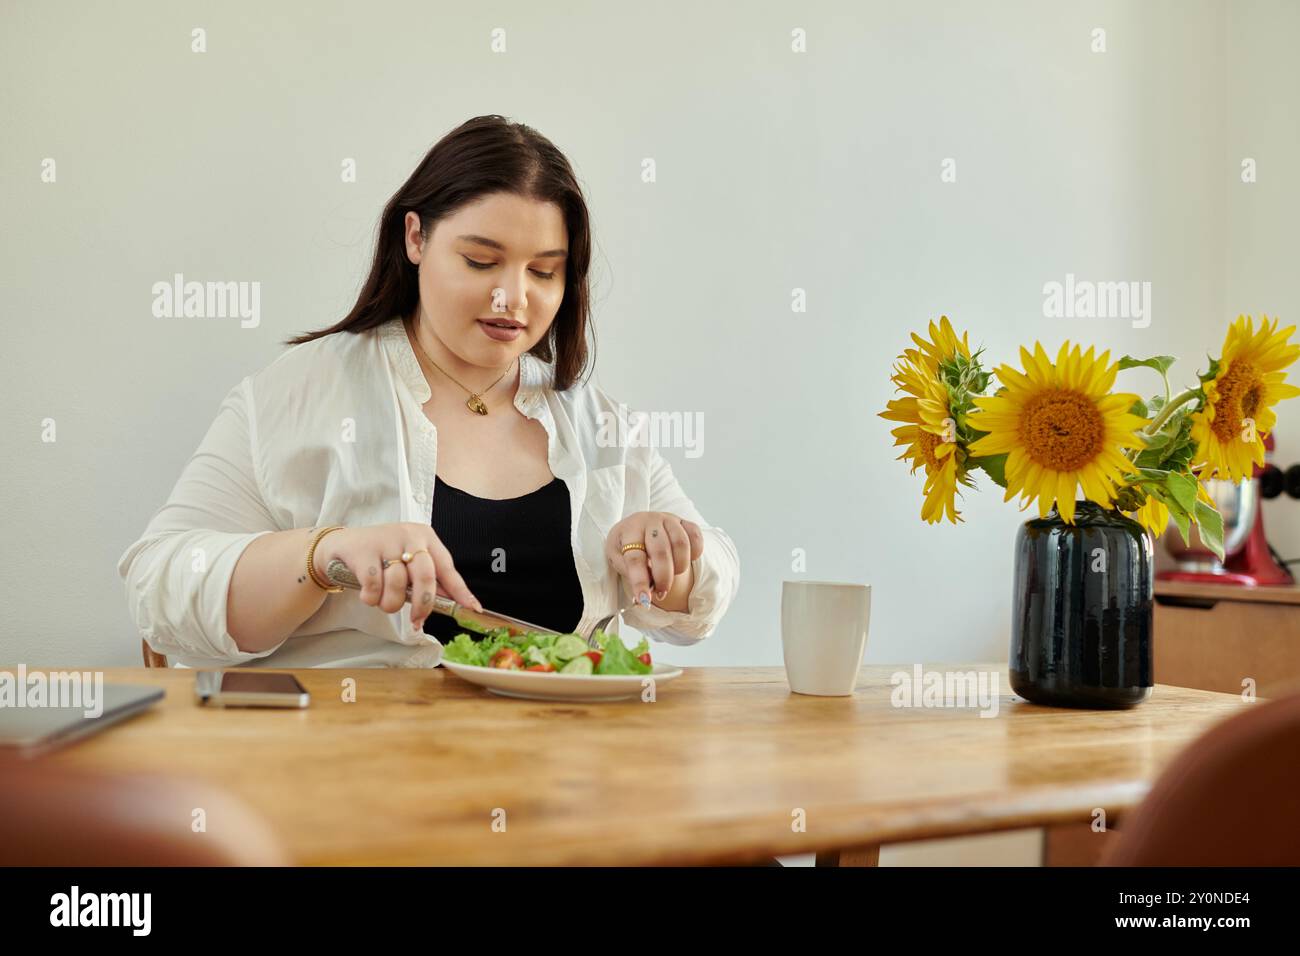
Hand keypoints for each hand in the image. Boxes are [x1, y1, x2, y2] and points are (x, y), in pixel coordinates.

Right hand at [315, 523, 481, 628]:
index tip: (473, 608)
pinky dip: (371, 598)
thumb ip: (428, 580)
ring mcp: (386, 541)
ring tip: (383, 601)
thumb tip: (451, 604)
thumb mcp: (408, 561)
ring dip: (390, 603)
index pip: (447, 567)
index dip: (460, 590)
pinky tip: (369, 594)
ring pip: (397, 585)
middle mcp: (409, 535)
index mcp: (426, 537)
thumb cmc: (383, 556)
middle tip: (417, 620)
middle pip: (425, 577)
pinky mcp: (364, 551)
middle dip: (422, 604)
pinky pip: (373, 586)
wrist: (343, 544)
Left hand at [604, 511, 703, 606]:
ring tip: (670, 576)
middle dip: (663, 578)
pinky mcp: (684, 522)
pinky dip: (694, 553)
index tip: (644, 600)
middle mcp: (650, 521)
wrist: (636, 525)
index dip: (640, 582)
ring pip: (681, 544)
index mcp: (629, 530)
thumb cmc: (625, 545)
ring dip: (679, 567)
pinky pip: (696, 537)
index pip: (635, 558)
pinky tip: (683, 561)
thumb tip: (644, 596)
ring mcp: (669, 519)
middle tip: (661, 593)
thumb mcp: (617, 557)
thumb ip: (629, 574)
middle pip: (661, 551)